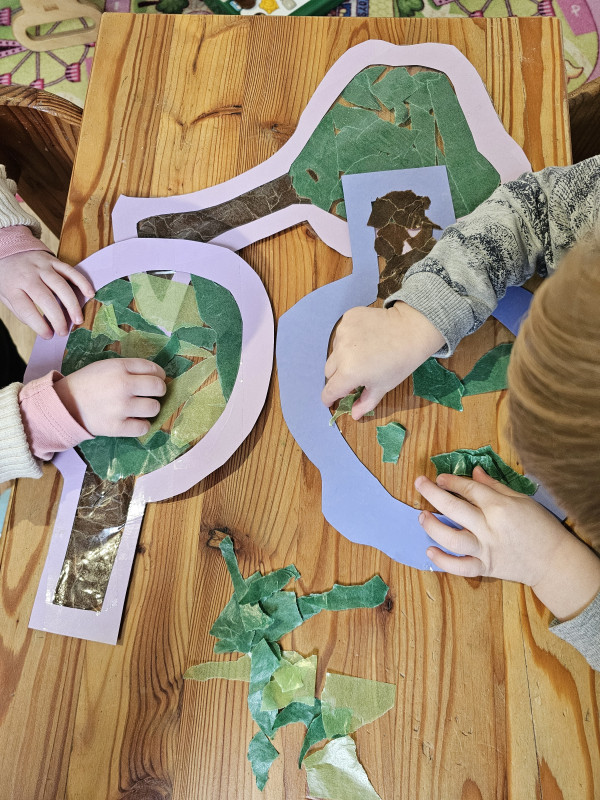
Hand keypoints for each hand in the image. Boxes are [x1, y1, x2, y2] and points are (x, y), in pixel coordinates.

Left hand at [0, 250, 93, 338]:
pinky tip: (89, 294)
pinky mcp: (53, 261)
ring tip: (78, 320)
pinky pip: (70, 271)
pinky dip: (82, 282)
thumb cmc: (8, 278)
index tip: (48, 335)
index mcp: (13, 287)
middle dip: (58, 318)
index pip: (26, 309)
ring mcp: (42, 267)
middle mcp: (28, 276)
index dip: (39, 325)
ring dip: (72, 305)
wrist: (7, 249)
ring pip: (61, 286)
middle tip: (64, 332)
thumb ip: (21, 311)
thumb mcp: (6, 296)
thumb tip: (43, 326)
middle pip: (46, 299)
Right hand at [55, 358, 166, 437]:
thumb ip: (131, 368)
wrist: (65, 404)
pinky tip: (134, 420)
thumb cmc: (89, 383)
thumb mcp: (107, 366)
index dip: (159, 375)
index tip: (156, 379)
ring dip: (150, 408)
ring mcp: (121, 407)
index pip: (154, 369)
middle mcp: (123, 385)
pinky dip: (141, 425)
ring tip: (140, 408)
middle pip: (158, 388)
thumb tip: (158, 376)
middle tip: (150, 394)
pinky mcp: (117, 427)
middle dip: (158, 391)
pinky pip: (144, 427)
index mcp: (120, 367)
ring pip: (154, 408)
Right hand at [321, 302, 444, 418]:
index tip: (331, 401)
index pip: (329, 391)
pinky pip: (341, 334)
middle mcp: (341, 353)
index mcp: (349, 373)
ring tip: (362, 355)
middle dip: (338, 377)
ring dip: (343, 357)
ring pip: (335, 352)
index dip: (329, 399)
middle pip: (329, 371)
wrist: (412, 330)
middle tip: (354, 377)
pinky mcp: (347, 318)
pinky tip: (364, 339)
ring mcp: (342, 333)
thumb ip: (365, 402)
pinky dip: (348, 340)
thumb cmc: (399, 362)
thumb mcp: (383, 386)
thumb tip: (354, 415)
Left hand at [416, 466, 599, 619]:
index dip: (451, 482)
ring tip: (422, 517)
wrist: (554, 561)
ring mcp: (486, 550)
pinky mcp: (486, 568)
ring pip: (453, 539)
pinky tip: (430, 551)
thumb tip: (474, 471)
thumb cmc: (540, 526)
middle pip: (454, 509)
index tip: (439, 478)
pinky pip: (460, 567)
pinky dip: (443, 562)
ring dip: (433, 527)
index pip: (468, 489)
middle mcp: (489, 528)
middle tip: (419, 484)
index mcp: (499, 507)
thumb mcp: (521, 499)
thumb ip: (494, 486)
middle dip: (433, 494)